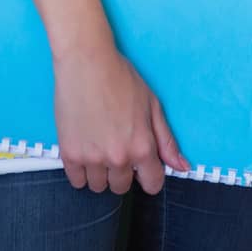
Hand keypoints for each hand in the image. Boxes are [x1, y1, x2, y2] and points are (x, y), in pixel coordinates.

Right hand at [53, 39, 189, 193]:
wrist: (86, 63)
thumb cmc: (122, 79)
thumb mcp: (152, 105)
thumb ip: (167, 140)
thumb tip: (182, 167)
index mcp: (142, 146)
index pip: (152, 184)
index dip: (149, 175)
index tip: (142, 167)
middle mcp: (118, 157)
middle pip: (122, 187)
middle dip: (123, 172)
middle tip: (117, 146)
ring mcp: (91, 158)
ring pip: (98, 186)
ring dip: (101, 172)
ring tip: (99, 146)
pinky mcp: (69, 154)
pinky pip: (77, 181)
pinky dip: (81, 171)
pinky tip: (85, 149)